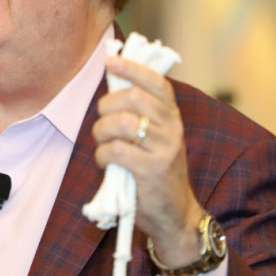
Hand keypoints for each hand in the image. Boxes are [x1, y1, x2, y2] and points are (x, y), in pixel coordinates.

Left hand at [92, 55, 202, 267]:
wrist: (174, 214)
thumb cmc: (155, 171)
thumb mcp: (154, 138)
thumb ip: (139, 113)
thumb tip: (112, 82)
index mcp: (172, 116)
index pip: (155, 81)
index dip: (131, 68)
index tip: (110, 61)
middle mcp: (172, 128)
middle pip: (132, 98)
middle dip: (106, 105)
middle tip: (102, 120)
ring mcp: (164, 149)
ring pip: (121, 122)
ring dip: (101, 132)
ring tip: (103, 144)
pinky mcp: (152, 170)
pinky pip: (115, 151)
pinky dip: (102, 155)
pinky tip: (106, 162)